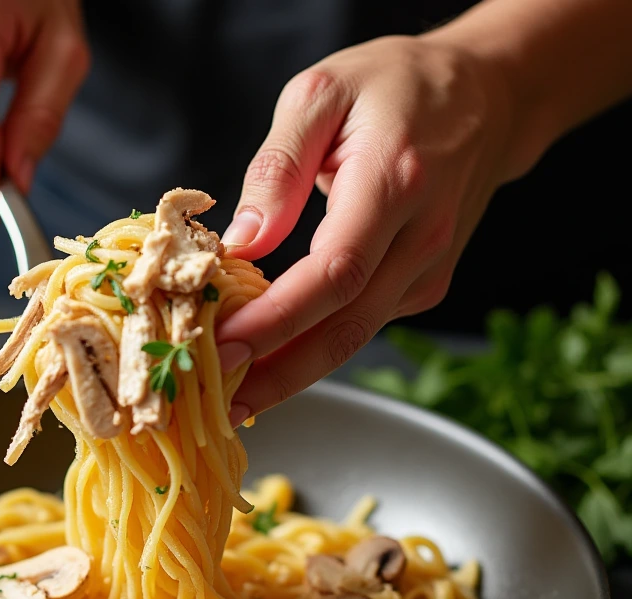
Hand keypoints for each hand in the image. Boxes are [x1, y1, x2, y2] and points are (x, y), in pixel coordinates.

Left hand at [215, 33, 533, 424]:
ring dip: (293, 373)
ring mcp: (429, 269)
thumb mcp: (321, 94)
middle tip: (222, 401)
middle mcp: (422, 236)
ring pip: (354, 337)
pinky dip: (314, 346)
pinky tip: (272, 355)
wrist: (485, 97)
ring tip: (234, 394)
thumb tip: (242, 241)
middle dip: (280, 373)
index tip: (224, 347)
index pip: (333, 272)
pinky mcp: (425, 286)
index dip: (277, 320)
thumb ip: (277, 168)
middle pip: (347, 326)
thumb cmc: (397, 87)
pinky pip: (363, 325)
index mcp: (395, 181)